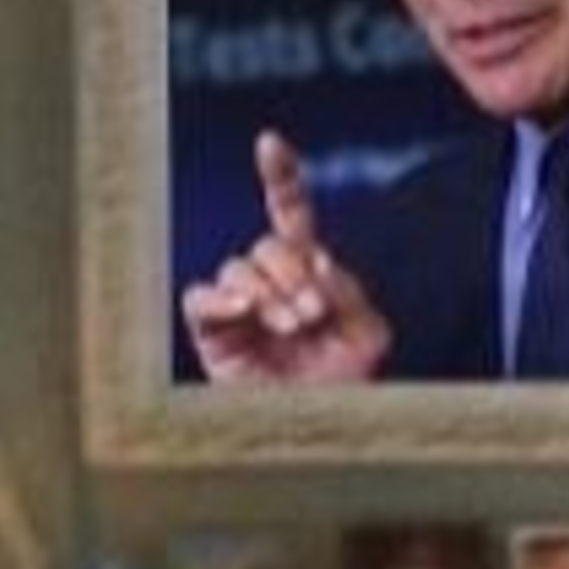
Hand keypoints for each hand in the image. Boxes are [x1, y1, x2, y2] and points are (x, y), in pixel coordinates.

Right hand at [179, 131, 394, 382]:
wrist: (316, 426)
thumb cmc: (344, 383)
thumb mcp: (368, 333)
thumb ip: (351, 291)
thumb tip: (318, 258)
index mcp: (307, 270)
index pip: (289, 212)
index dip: (279, 176)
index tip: (268, 142)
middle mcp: (269, 280)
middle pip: (269, 244)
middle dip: (295, 273)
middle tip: (315, 312)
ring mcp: (237, 303)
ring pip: (240, 268)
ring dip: (270, 294)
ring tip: (292, 325)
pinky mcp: (210, 330)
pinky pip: (201, 297)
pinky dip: (222, 299)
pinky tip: (244, 309)